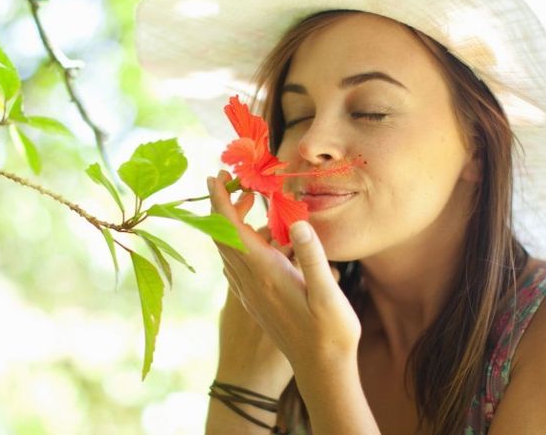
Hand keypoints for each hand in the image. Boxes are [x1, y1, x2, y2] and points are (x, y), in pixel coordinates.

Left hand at [208, 170, 361, 382]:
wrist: (321, 370)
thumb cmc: (330, 333)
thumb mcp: (328, 293)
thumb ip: (312, 257)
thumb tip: (297, 223)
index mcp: (266, 274)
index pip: (232, 230)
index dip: (221, 201)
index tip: (214, 175)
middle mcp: (250, 283)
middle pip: (223, 237)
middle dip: (222, 205)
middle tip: (234, 181)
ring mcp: (250, 294)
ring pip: (227, 252)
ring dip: (229, 224)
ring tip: (246, 203)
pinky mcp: (255, 302)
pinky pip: (235, 266)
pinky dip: (236, 243)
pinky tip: (254, 241)